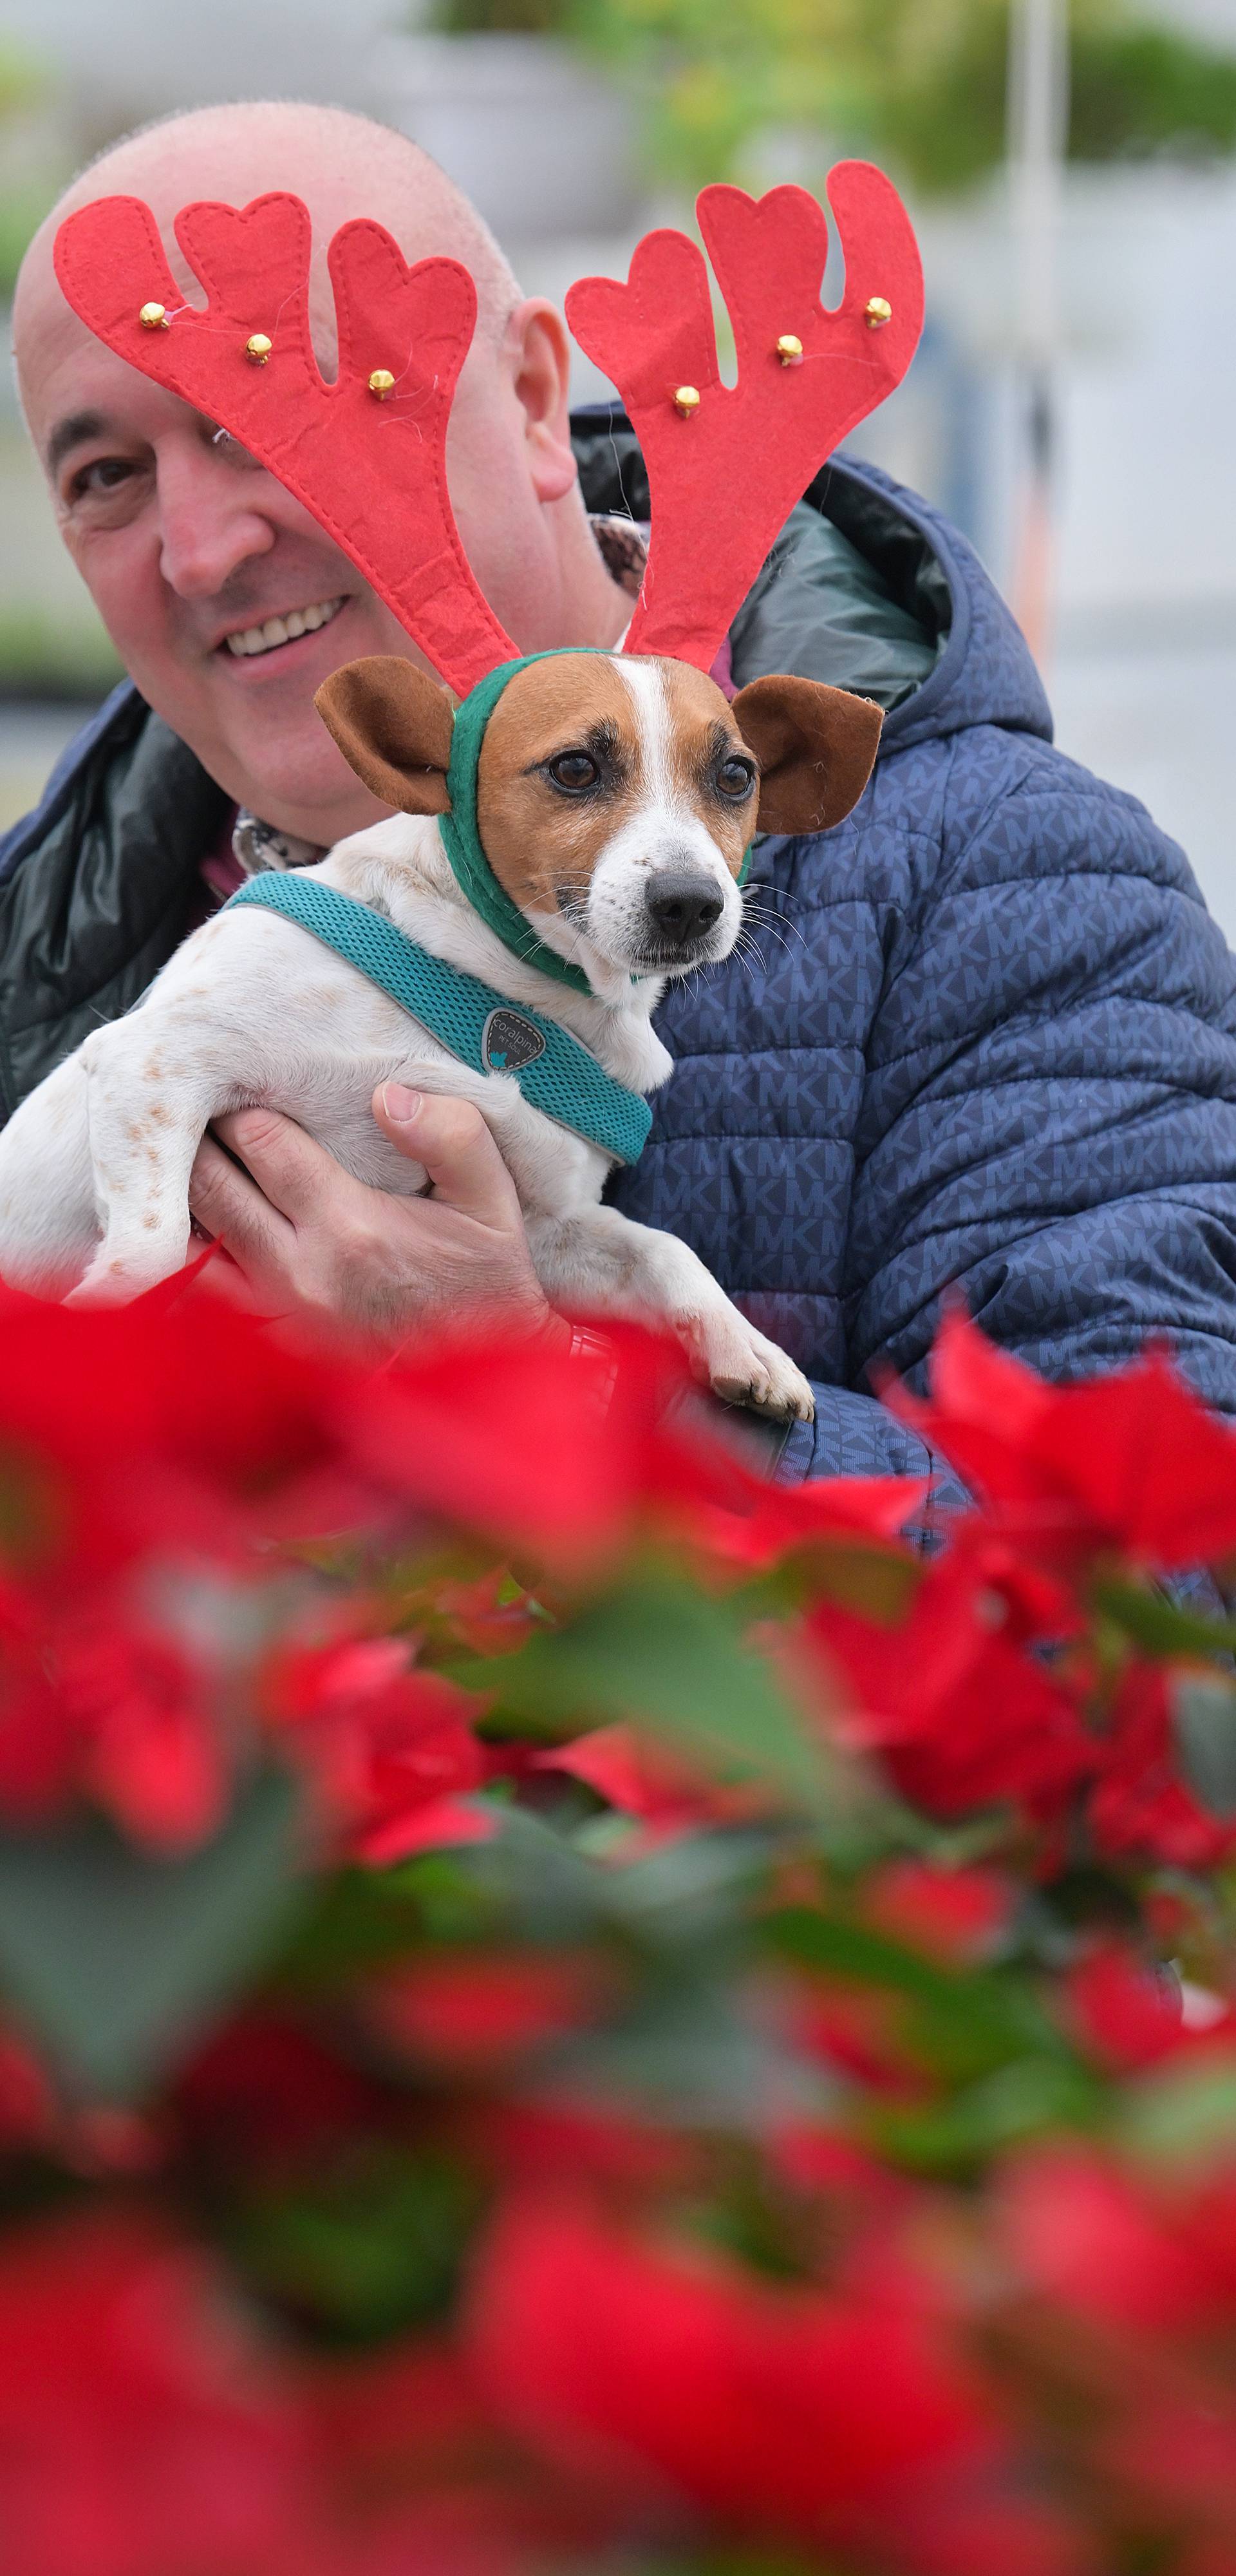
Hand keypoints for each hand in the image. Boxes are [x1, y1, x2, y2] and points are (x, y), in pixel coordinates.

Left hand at [187, 1082, 564, 1348]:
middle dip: (201, 1139)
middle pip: (210, 1185)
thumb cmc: (485, 1278)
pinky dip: (194, 1245)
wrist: (481, 1378)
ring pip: (194, 1236)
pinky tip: (202, 1217)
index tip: (244, 1087)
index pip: (261, 1143)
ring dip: (188, 1191)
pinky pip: (204, 1284)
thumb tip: (387, 1095)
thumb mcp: (491, 1197)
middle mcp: (302, 1272)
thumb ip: (451, 1134)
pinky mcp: (271, 1339)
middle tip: (205, 1109)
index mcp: (352, 1226)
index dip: (243, 1107)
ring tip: (196, 1156)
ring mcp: (278, 1312)